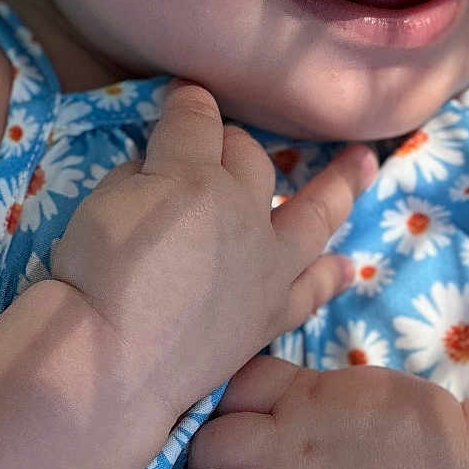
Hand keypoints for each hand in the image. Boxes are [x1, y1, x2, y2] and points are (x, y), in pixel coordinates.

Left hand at [47, 82, 376, 424]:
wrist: (111, 361)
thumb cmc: (144, 371)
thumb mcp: (220, 350)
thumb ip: (249, 317)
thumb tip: (290, 282)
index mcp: (268, 309)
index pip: (313, 285)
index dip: (332, 274)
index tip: (348, 267)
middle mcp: (265, 255)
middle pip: (306, 207)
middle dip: (335, 183)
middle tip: (357, 162)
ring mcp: (233, 210)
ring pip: (245, 154)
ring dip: (225, 139)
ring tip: (198, 118)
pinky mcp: (189, 176)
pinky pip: (192, 124)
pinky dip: (185, 108)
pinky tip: (178, 97)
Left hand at [140, 354, 468, 468]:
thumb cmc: (431, 434)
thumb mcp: (371, 386)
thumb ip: (313, 388)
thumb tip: (260, 389)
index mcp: (313, 399)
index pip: (233, 389)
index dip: (209, 404)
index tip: (200, 421)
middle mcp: (296, 452)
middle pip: (209, 448)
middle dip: (189, 461)